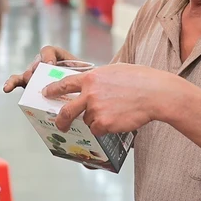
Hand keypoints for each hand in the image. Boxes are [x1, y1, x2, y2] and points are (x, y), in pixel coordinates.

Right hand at [2, 45, 78, 92]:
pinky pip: (17, 81)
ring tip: (29, 82)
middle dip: (37, 70)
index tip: (50, 65)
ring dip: (28, 78)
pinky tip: (6, 89)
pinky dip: (10, 83)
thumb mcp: (83, 73)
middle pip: (37, 63)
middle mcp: (44, 63)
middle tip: (39, 78)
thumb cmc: (82, 80)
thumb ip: (77, 72)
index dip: (48, 56)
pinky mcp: (28, 83)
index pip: (49, 51)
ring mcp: (35, 73)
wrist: (82, 91)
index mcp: (57, 56)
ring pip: (28, 73)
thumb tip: (69, 81)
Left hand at [43, 63, 173, 134]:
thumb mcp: (115, 71)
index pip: (65, 84)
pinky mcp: (104, 123)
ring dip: (96, 120)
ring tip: (114, 113)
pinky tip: (117, 120)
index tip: (46, 93)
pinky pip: (98, 130)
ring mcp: (96, 109)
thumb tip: (90, 85)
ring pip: (88, 121)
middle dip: (60, 120)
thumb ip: (99, 78)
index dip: (53, 90)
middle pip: (67, 110)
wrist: (154, 93)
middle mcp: (90, 93)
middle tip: (60, 125)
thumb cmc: (140, 80)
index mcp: (91, 78)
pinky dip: (104, 128)